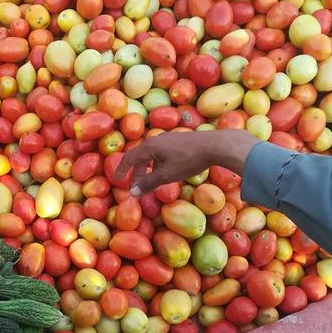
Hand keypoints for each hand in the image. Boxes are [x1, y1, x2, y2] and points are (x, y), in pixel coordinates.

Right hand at [115, 130, 257, 195]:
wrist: (215, 145)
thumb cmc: (188, 160)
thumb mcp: (166, 175)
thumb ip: (148, 183)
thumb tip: (132, 193)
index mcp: (150, 146)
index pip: (129, 158)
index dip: (122, 170)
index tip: (117, 180)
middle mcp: (157, 140)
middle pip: (140, 157)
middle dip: (136, 173)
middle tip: (136, 188)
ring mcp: (169, 139)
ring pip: (152, 156)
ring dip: (148, 170)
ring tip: (151, 183)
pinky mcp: (179, 142)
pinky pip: (162, 154)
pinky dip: (158, 165)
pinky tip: (166, 173)